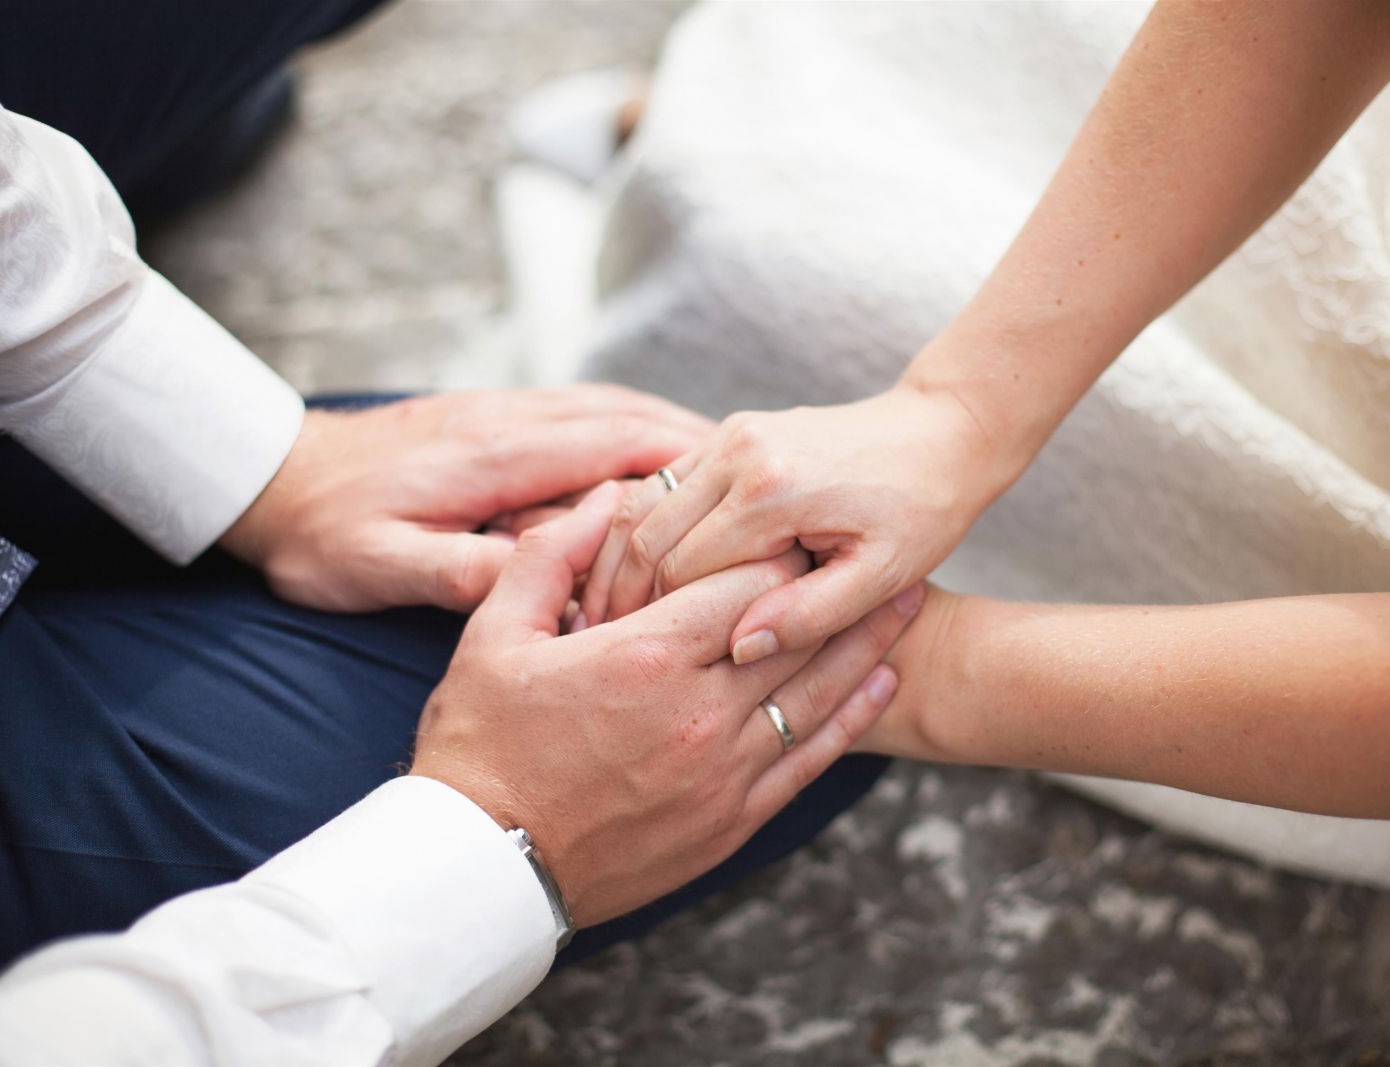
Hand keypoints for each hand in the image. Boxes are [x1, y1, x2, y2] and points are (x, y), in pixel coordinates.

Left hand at [219, 387, 709, 612]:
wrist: (268, 474)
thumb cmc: (321, 529)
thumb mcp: (383, 566)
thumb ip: (467, 573)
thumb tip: (556, 592)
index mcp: (498, 455)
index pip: (616, 449)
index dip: (689, 470)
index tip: (748, 495)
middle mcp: (514, 420)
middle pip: (632, 418)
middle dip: (702, 447)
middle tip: (765, 481)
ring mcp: (506, 412)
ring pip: (614, 408)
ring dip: (675, 432)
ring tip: (735, 468)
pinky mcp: (494, 416)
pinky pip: (586, 412)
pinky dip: (635, 427)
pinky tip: (657, 457)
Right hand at [409, 482, 921, 925]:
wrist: (481, 871)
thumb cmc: (480, 748)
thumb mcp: (493, 638)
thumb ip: (550, 557)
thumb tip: (606, 498)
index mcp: (643, 658)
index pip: (742, 584)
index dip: (779, 549)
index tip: (804, 523)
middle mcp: (697, 712)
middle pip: (796, 633)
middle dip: (843, 584)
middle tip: (889, 545)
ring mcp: (721, 771)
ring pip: (817, 693)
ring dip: (867, 644)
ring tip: (909, 601)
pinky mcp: (732, 819)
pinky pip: (810, 759)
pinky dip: (853, 717)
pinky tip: (881, 682)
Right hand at [583, 383, 997, 663]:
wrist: (941, 433)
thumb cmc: (923, 511)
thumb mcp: (882, 577)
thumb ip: (812, 615)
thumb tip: (742, 650)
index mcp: (774, 491)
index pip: (680, 570)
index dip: (654, 624)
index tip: (638, 670)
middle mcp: (741, 452)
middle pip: (647, 533)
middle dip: (621, 593)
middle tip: (604, 648)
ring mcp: (731, 434)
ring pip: (643, 502)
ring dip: (622, 559)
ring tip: (612, 616)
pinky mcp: (731, 432)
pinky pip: (666, 482)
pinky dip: (645, 528)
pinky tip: (643, 577)